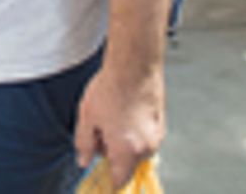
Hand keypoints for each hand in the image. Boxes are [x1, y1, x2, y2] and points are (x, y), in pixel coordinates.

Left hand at [74, 62, 165, 187]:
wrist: (134, 66)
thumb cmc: (110, 89)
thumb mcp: (87, 117)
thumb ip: (84, 144)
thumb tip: (84, 160)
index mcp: (127, 150)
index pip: (120, 180)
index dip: (108, 180)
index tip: (101, 178)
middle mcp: (146, 147)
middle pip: (127, 164)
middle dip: (112, 153)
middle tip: (99, 130)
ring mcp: (157, 136)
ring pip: (136, 150)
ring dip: (123, 141)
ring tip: (111, 116)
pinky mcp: (161, 125)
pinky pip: (145, 137)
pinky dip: (133, 131)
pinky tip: (123, 111)